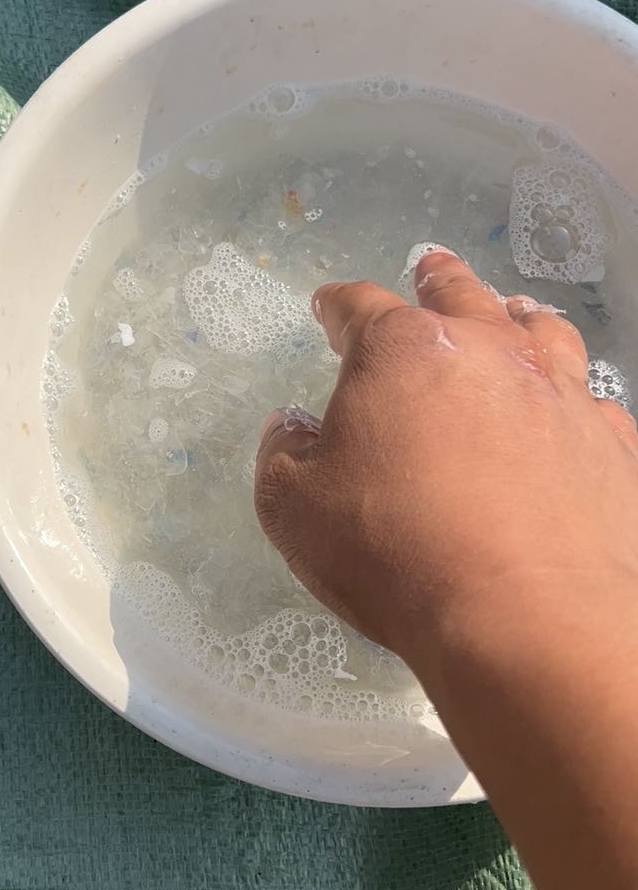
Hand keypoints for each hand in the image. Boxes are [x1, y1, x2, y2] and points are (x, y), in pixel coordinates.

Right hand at [254, 251, 637, 668]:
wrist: (528, 620)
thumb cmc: (393, 553)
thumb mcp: (296, 510)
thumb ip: (284, 457)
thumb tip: (291, 428)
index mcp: (403, 351)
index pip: (360, 307)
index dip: (338, 306)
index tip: (329, 307)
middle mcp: (490, 352)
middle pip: (462, 295)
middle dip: (439, 280)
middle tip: (432, 268)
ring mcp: (562, 395)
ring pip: (545, 333)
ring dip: (521, 321)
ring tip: (516, 316)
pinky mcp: (612, 448)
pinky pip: (595, 406)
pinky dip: (575, 402)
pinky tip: (572, 416)